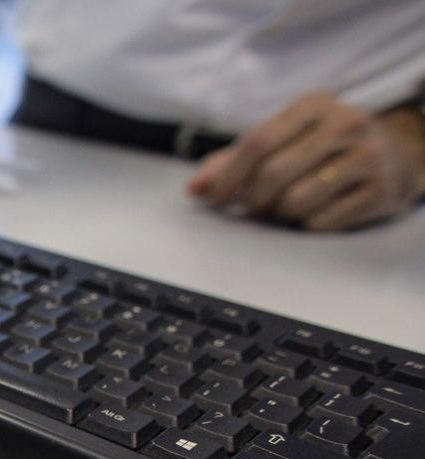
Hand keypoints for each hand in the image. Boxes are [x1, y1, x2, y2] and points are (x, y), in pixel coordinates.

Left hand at [188, 92, 424, 230]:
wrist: (395, 156)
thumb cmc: (323, 149)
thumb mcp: (283, 141)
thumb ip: (233, 161)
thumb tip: (194, 189)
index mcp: (313, 104)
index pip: (257, 141)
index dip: (229, 176)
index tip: (215, 200)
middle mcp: (345, 122)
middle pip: (273, 173)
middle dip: (254, 199)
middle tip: (255, 207)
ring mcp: (369, 155)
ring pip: (296, 200)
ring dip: (282, 212)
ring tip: (290, 205)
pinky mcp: (382, 189)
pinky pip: (323, 221)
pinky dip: (310, 223)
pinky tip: (320, 210)